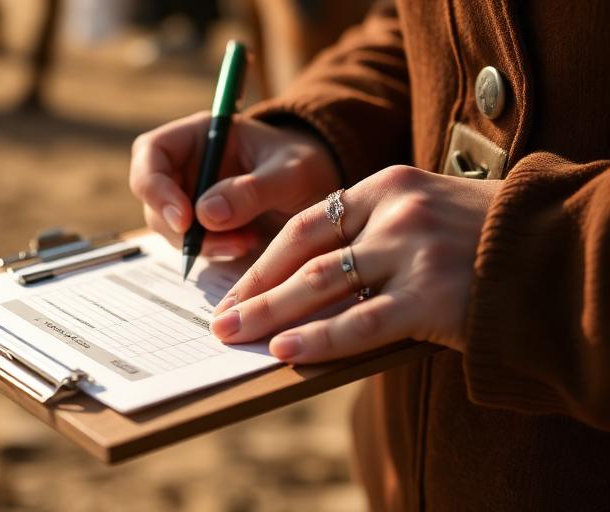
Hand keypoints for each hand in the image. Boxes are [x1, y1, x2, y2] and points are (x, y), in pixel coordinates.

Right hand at [129, 112, 339, 257]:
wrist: (319, 186)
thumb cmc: (306, 165)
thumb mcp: (290, 173)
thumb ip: (252, 190)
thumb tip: (205, 214)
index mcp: (200, 134)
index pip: (151, 152)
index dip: (155, 186)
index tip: (184, 219)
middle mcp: (188, 164)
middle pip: (154, 197)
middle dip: (180, 227)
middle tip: (221, 242)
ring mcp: (192, 196)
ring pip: (170, 227)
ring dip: (201, 243)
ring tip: (246, 242)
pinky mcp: (203, 224)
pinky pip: (192, 244)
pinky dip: (214, 250)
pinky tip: (247, 244)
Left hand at [210, 165, 502, 361]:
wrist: (559, 249)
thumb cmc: (483, 235)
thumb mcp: (423, 209)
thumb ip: (371, 232)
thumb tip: (305, 281)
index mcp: (386, 184)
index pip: (305, 223)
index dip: (263, 259)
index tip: (237, 287)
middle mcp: (395, 211)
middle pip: (304, 256)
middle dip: (256, 291)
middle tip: (221, 319)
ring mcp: (414, 251)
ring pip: (322, 286)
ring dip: (272, 315)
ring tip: (236, 337)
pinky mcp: (435, 296)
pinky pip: (362, 322)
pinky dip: (320, 339)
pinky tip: (286, 352)